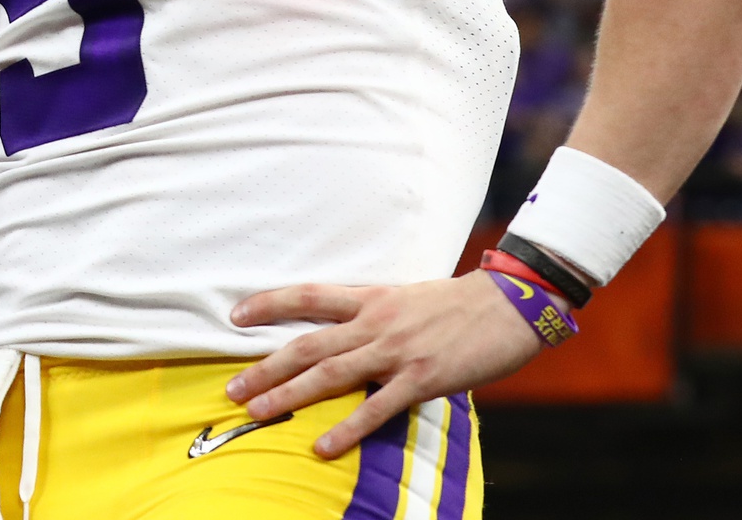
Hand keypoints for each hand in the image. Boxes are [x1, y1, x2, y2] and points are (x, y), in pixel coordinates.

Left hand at [224, 271, 541, 458]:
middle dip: (266, 367)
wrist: (509, 304)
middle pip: (306, 345)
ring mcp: (395, 351)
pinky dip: (347, 427)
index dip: (268, 304)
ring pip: (330, 374)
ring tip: (258, 413)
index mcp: (369, 298)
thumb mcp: (405, 296)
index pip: (306, 296)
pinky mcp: (420, 378)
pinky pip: (376, 407)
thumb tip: (344, 329)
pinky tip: (324, 445)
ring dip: (290, 395)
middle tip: (232, 389)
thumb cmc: (458, 303)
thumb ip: (373, 312)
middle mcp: (374, 322)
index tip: (235, 316)